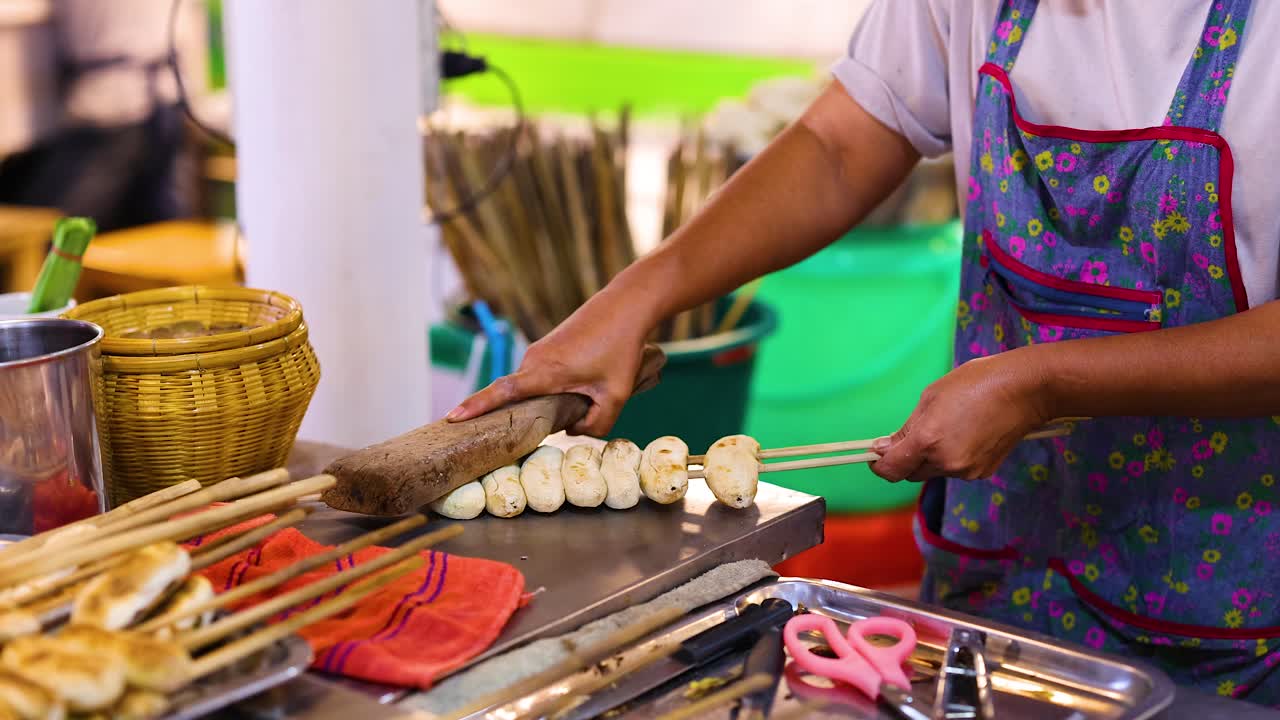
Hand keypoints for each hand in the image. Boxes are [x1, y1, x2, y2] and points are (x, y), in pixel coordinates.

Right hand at [445, 293, 663, 435]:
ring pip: (531, 387)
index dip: (476, 406)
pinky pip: (538, 376)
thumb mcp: (617, 395)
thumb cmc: (620, 348)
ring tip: (569, 406)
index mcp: (546, 372)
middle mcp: (534, 360)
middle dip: (513, 416)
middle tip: (514, 439)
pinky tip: (574, 391)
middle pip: (515, 396)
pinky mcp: (546, 348)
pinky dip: (547, 389)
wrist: (625, 307)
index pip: (502, 392)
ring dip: (543, 401)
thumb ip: (597, 423)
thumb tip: (574, 430)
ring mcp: (538, 352)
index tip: (452, 417)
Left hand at [870, 349, 1052, 481]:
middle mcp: (945, 461)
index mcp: (928, 440)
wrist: (1025, 389)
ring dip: (931, 456)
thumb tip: (883, 448)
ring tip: (949, 425)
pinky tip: (966, 433)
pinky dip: (952, 457)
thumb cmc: (976, 383)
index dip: (879, 464)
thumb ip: (906, 429)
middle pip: (910, 473)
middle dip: (906, 458)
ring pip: (933, 471)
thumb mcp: (931, 397)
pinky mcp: (982, 472)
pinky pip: (955, 469)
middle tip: (915, 433)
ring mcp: (966, 470)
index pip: (890, 470)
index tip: (877, 454)